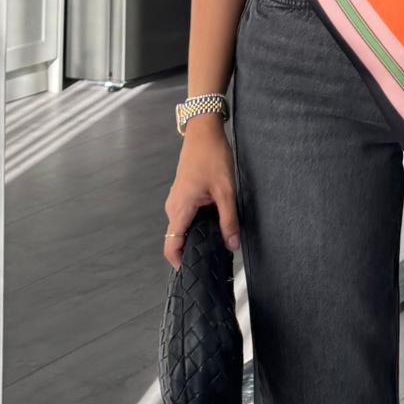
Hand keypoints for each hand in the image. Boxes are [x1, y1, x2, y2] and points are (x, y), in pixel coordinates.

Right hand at [163, 119, 240, 272]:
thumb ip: (228, 219)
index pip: (171, 245)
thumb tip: (232, 245)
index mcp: (180, 208)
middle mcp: (173, 206)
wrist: (204, 131)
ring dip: (196, 236)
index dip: (180, 262)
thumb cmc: (212, 155)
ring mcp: (176, 200)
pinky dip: (197, 224)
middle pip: (177, 239)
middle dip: (193, 250)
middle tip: (214, 258)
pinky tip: (214, 222)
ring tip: (217, 240)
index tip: (194, 272)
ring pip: (182, 227)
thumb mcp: (226, 190)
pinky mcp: (182, 194)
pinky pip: (185, 217)